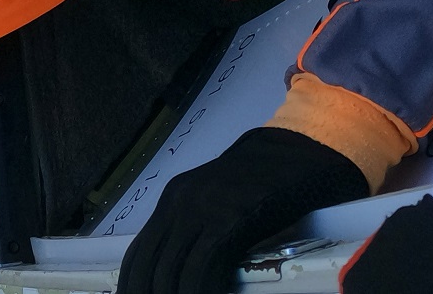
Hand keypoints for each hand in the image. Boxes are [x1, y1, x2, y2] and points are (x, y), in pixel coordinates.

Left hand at [118, 128, 365, 293]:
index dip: (134, 286)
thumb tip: (183, 275)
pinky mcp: (228, 221)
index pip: (138, 255)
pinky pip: (201, 271)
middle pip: (147, 268)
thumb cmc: (264, 184)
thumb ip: (199, 231)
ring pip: (170, 273)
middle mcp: (179, 203)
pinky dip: (202, 293)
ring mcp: (202, 211)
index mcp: (173, 200)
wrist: (299, 153)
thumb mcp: (219, 202)